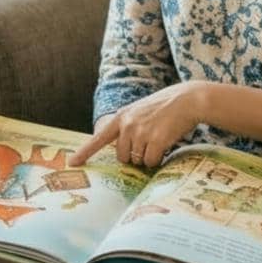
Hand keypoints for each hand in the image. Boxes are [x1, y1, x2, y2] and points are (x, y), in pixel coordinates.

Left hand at [69, 83, 202, 166]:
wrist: (188, 99)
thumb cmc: (166, 107)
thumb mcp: (140, 111)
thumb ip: (128, 128)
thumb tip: (124, 153)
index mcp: (122, 117)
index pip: (99, 138)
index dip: (85, 152)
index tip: (72, 163)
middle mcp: (127, 125)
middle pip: (122, 156)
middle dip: (134, 156)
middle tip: (149, 144)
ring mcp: (140, 132)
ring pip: (138, 161)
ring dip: (148, 157)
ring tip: (160, 139)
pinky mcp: (155, 140)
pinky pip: (150, 162)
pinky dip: (158, 159)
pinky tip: (165, 145)